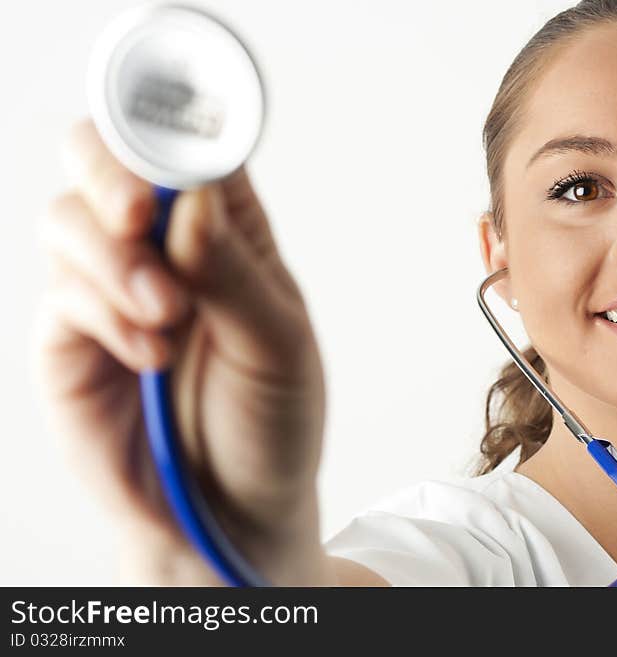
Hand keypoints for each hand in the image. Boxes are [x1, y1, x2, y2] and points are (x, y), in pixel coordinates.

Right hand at [31, 118, 330, 584]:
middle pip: (104, 158)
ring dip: (114, 261)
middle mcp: (162, 248)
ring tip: (169, 315)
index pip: (192, 149)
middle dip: (111, 173)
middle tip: (137, 215)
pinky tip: (152, 357)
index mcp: (226, 232)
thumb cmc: (271, 419)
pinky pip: (62, 297)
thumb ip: (234, 272)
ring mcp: (109, 289)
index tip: (176, 126)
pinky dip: (106, 317)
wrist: (232, 509)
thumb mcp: (279, 345)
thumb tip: (190, 197)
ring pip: (69, 219)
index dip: (178, 122)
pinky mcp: (70, 338)